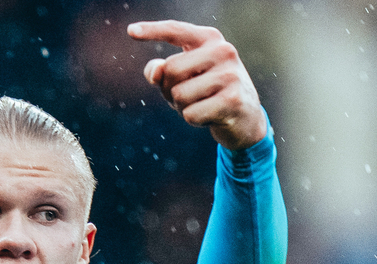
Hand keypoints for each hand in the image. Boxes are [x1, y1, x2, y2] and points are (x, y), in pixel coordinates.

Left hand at [129, 20, 267, 150]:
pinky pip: (191, 114)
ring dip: (182, 107)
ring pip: (179, 95)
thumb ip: (164, 71)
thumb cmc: (209, 93)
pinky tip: (210, 116)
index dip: (152, 31)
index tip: (130, 31)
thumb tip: (153, 72)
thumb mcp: (185, 78)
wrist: (246, 118)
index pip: (177, 30)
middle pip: (171, 69)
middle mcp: (223, 51)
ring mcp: (230, 75)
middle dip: (169, 89)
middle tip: (187, 97)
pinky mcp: (232, 100)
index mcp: (210, 39)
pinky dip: (194, 120)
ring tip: (201, 105)